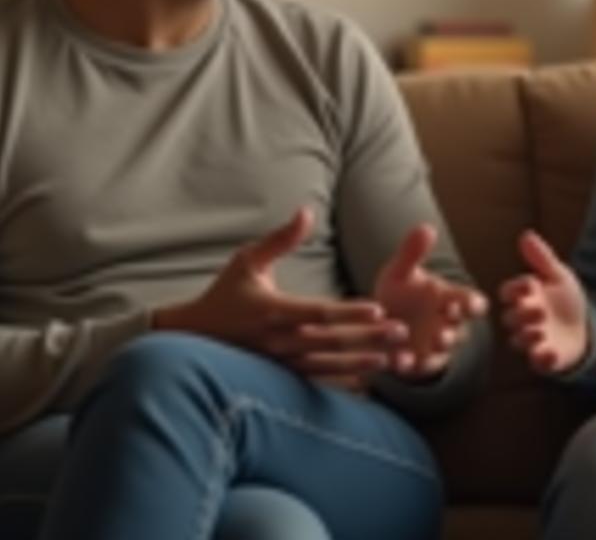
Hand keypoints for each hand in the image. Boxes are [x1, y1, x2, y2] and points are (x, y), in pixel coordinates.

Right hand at [154, 208, 408, 383]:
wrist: (194, 337)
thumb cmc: (225, 294)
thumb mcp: (247, 260)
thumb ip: (280, 239)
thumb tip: (306, 211)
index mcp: (273, 310)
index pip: (318, 312)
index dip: (349, 311)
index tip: (378, 308)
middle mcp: (278, 340)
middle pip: (331, 340)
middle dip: (368, 337)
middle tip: (402, 333)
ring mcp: (280, 363)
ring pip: (327, 366)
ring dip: (361, 363)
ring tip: (392, 361)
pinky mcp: (280, 376)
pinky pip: (316, 382)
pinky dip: (342, 383)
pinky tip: (368, 384)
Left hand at [372, 223, 488, 378]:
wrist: (380, 321)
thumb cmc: (400, 292)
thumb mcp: (401, 271)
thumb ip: (412, 252)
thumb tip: (426, 227)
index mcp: (450, 298)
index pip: (470, 301)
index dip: (472, 304)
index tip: (469, 304)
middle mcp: (448, 324)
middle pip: (458, 329)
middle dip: (453, 330)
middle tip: (446, 330)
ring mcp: (434, 347)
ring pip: (442, 350)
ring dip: (438, 348)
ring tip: (432, 343)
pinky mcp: (417, 363)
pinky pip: (418, 367)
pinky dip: (410, 364)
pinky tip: (399, 360)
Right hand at [498, 230, 588, 373]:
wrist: (585, 328)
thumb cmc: (566, 299)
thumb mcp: (559, 276)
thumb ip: (542, 258)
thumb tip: (526, 234)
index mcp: (523, 297)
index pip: (508, 293)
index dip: (516, 289)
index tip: (530, 284)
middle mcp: (522, 319)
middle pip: (510, 319)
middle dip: (522, 315)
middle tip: (539, 311)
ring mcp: (531, 340)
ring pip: (519, 341)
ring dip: (527, 337)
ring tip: (541, 332)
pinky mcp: (543, 359)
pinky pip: (537, 363)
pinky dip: (543, 359)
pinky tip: (552, 353)